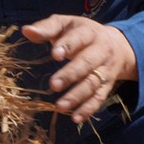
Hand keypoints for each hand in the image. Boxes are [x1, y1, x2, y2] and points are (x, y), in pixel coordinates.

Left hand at [21, 15, 137, 122]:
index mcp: (89, 32)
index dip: (68, 46)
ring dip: (77, 96)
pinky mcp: (107, 85)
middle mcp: (100, 51)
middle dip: (71, 74)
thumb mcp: (66, 24)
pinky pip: (99, 98)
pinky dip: (88, 109)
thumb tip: (26, 31)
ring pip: (93, 84)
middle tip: (53, 85)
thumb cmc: (81, 33)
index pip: (79, 38)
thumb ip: (47, 27)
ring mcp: (105, 70)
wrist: (117, 45)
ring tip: (60, 106)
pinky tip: (75, 118)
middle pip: (87, 63)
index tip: (55, 54)